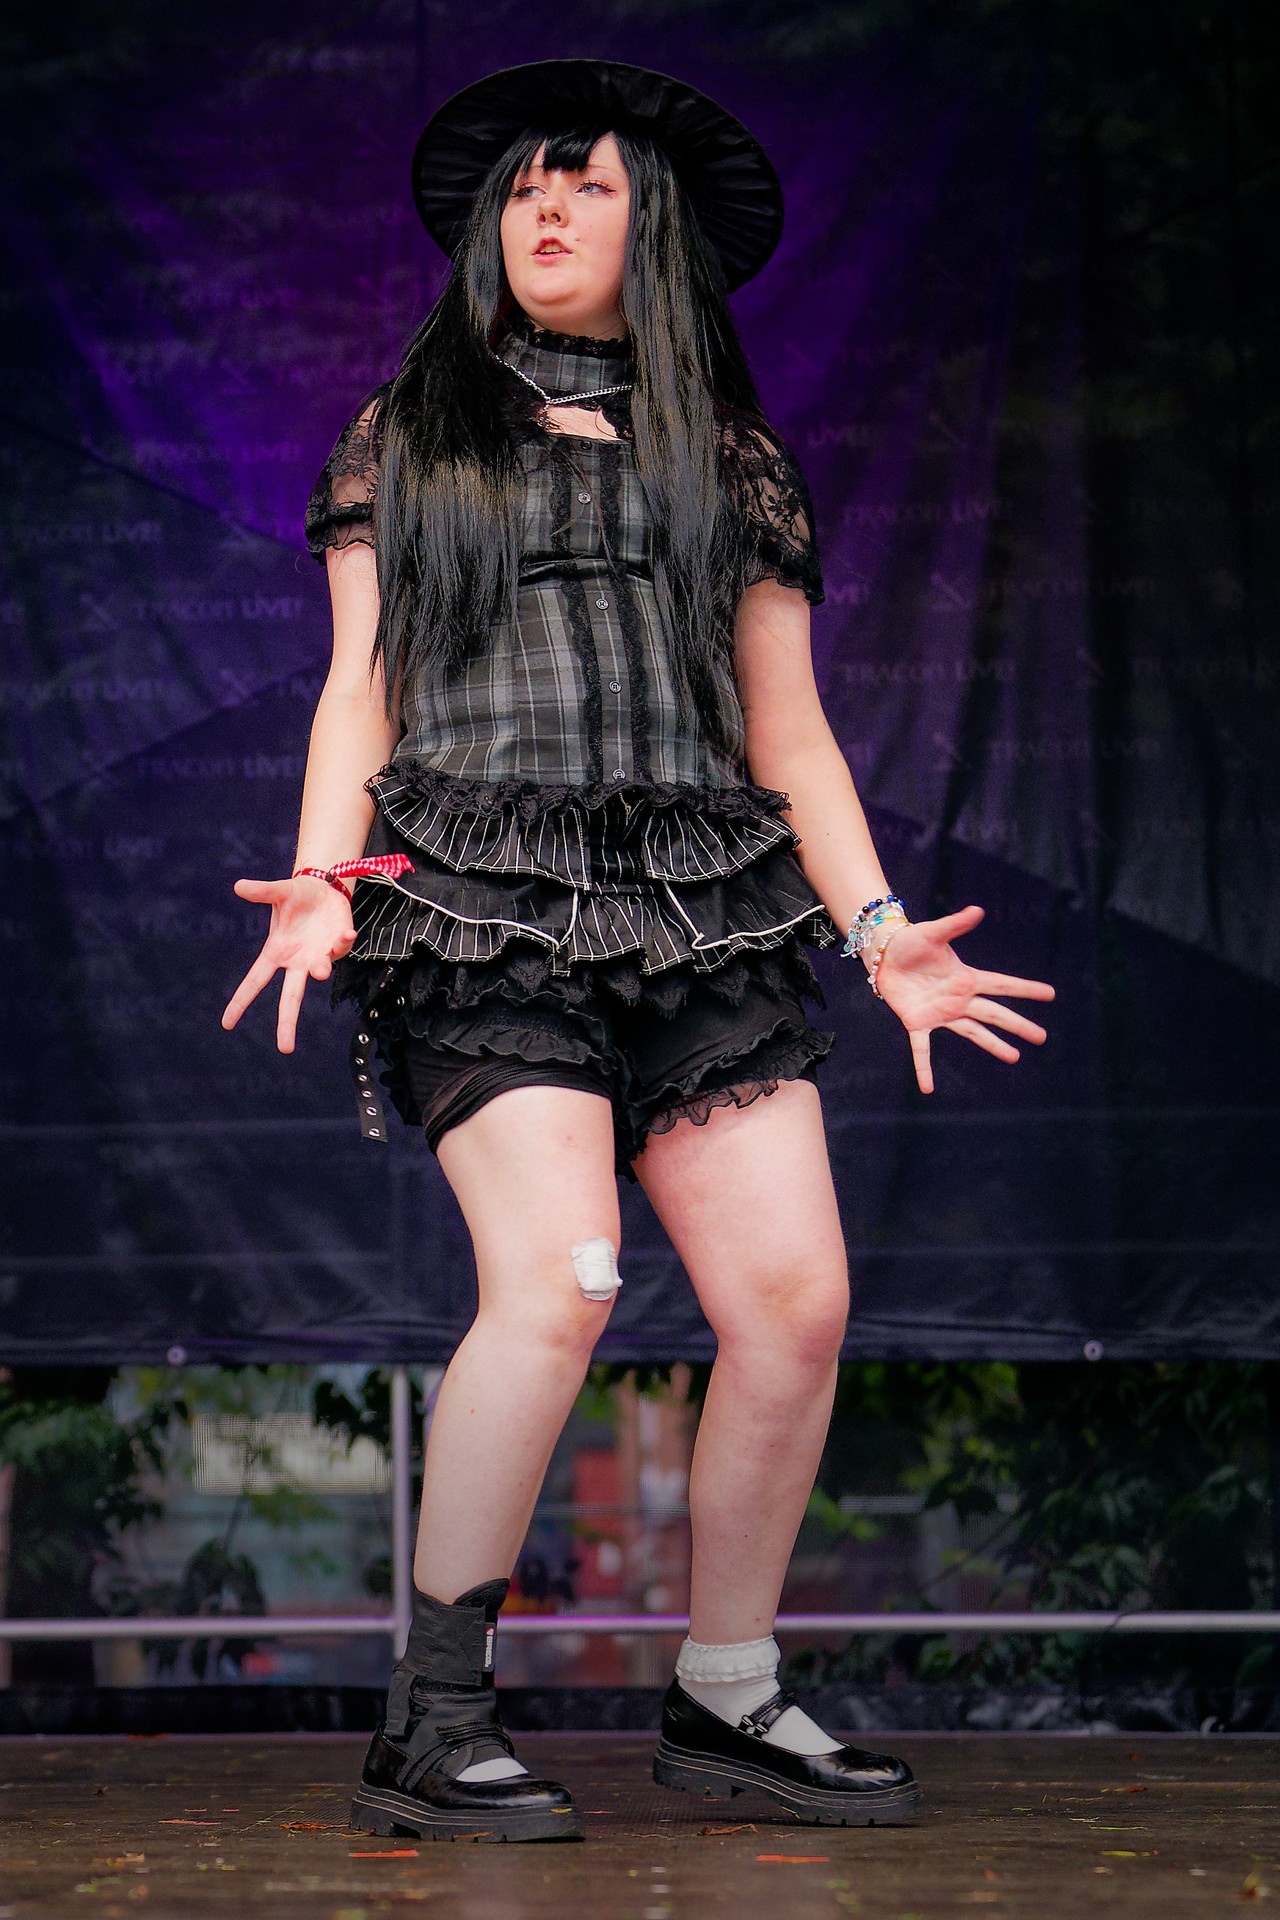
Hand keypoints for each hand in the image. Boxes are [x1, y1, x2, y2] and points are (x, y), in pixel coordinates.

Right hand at [221, 875, 355, 1052]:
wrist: (325, 887)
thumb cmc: (297, 894)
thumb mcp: (280, 891)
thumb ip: (262, 892)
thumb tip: (239, 886)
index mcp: (276, 953)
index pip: (254, 982)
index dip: (240, 1002)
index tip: (226, 1024)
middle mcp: (296, 962)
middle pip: (290, 998)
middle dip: (287, 1023)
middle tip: (285, 1049)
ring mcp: (317, 957)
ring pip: (319, 973)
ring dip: (320, 971)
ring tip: (319, 970)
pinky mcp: (338, 948)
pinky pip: (341, 950)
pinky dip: (344, 942)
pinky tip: (346, 931)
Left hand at [869, 904, 1054, 1094]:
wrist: (885, 955)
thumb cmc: (912, 942)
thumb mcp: (934, 932)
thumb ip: (955, 924)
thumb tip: (978, 910)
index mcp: (966, 978)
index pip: (1002, 985)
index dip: (1025, 989)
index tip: (1050, 995)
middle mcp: (959, 999)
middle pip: (994, 1014)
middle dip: (1018, 1025)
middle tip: (1042, 1037)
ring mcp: (941, 1013)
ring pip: (972, 1033)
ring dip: (992, 1045)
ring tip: (1014, 1057)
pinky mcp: (918, 1023)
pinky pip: (922, 1050)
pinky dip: (924, 1069)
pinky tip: (928, 1088)